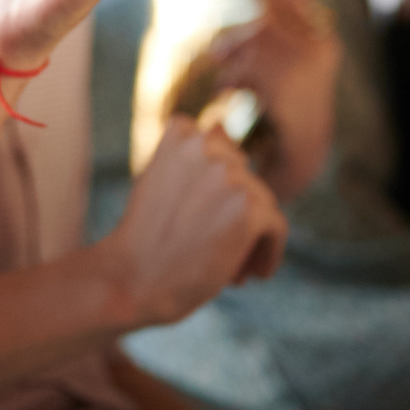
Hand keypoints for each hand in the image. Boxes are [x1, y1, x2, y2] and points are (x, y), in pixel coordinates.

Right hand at [90, 117, 286, 329]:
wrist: (132, 279)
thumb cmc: (146, 237)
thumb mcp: (161, 180)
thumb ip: (191, 159)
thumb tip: (224, 130)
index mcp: (182, 132)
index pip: (223, 156)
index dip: (216, 192)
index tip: (204, 221)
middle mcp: (207, 145)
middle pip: (245, 180)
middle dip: (234, 213)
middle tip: (215, 248)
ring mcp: (230, 175)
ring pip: (263, 205)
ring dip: (251, 236)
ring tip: (230, 267)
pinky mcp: (250, 207)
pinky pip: (276, 228)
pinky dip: (269, 253)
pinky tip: (255, 274)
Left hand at [205, 0, 338, 184]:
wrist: (303, 149)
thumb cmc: (289, 106)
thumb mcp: (289, 66)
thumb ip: (275, 35)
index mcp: (325, 42)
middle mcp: (320, 50)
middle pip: (267, 22)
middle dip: (236, 37)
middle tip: (216, 54)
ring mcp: (306, 67)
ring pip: (254, 44)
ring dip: (230, 60)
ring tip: (220, 77)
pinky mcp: (286, 86)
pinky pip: (247, 68)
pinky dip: (229, 78)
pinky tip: (223, 91)